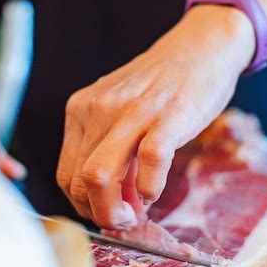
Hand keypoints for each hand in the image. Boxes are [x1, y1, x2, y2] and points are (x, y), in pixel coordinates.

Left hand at [57, 6, 254, 227]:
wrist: (200, 47)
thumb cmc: (161, 85)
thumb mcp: (122, 110)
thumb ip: (113, 152)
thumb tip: (115, 202)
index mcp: (82, 108)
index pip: (65, 174)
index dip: (85, 204)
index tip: (108, 210)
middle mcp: (98, 108)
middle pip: (78, 182)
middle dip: (99, 213)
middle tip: (124, 219)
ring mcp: (132, 112)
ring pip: (99, 177)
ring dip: (116, 210)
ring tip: (136, 213)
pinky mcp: (167, 116)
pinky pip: (148, 162)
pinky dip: (149, 188)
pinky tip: (154, 191)